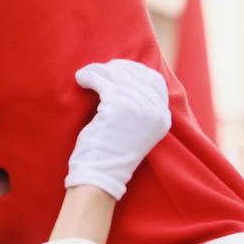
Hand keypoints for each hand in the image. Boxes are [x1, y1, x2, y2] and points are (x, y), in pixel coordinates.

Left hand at [64, 59, 171, 200]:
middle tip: (99, 69)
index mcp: (163, 118)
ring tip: (85, 74)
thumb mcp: (135, 130)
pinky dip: (90, 76)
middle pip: (136, 75)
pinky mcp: (118, 106)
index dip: (135, 70)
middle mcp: (155, 112)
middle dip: (116, 68)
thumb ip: (139, 107)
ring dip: (99, 70)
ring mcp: (138, 108)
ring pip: (117, 76)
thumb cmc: (110, 154)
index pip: (154, 81)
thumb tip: (127, 75)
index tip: (117, 68)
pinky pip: (103, 81)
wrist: (100, 176)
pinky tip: (81, 78)